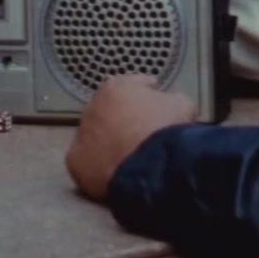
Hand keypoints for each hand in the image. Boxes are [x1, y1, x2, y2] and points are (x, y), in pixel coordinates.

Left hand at [65, 75, 195, 202]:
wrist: (151, 167)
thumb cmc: (166, 132)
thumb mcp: (182, 105)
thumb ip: (172, 99)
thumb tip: (174, 103)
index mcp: (116, 88)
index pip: (129, 84)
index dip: (144, 91)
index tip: (152, 96)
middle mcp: (93, 108)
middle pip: (108, 111)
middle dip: (122, 118)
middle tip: (140, 131)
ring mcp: (82, 135)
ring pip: (95, 137)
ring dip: (108, 143)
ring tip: (129, 156)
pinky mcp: (76, 163)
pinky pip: (87, 163)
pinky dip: (99, 166)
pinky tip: (115, 172)